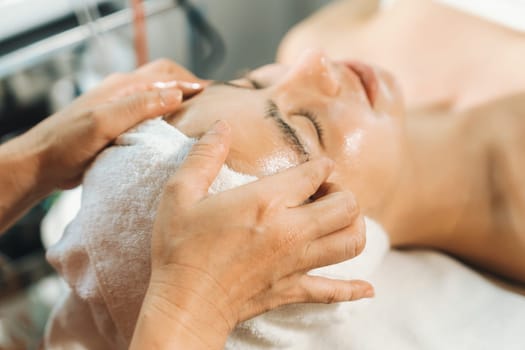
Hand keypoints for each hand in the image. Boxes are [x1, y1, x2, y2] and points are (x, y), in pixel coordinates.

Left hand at [15, 59, 203, 191]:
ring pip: (157, 98)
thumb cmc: (67, 143)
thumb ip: (140, 106)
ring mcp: (121, 109)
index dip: (191, 81)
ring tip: (199, 116)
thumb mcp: (104, 121)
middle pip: (164, 80)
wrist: (42, 164)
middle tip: (211, 103)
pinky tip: (175, 134)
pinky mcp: (119, 126)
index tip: (215, 95)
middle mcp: (124, 94)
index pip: (166, 74)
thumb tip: (176, 93)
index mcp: (123, 87)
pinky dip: (166, 119)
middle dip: (188, 86)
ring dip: (178, 102)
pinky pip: (149, 117)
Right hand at [132, 121, 371, 348]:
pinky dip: (353, 289)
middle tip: (324, 194)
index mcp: (266, 201)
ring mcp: (295, 262)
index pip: (317, 173)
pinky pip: (334, 291)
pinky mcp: (292, 289)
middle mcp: (291, 230)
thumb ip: (205, 155)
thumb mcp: (180, 193)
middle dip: (343, 193)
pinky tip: (367, 288)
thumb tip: (222, 125)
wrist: (185, 303)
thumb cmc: (179, 247)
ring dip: (354, 228)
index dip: (321, 166)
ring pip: (351, 243)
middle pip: (347, 206)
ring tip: (337, 222)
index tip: (314, 168)